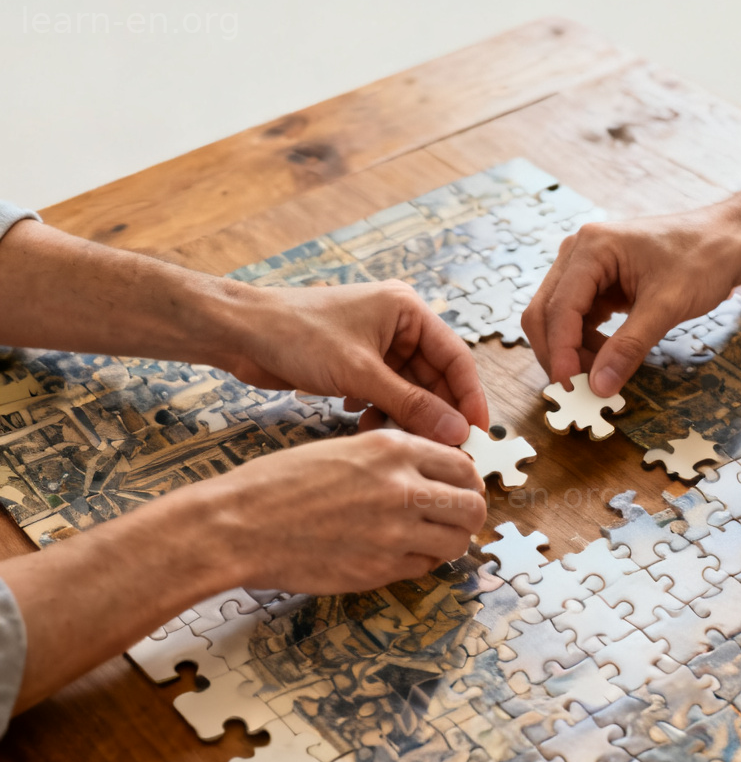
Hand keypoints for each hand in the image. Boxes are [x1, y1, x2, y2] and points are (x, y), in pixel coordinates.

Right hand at [207, 428, 486, 594]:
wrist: (240, 524)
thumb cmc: (280, 483)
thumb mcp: (344, 450)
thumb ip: (392, 460)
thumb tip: (432, 476)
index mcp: (393, 449)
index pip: (463, 465)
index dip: (467, 481)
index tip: (459, 490)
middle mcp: (402, 487)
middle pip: (473, 507)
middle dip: (468, 515)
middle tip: (452, 520)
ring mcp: (394, 532)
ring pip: (456, 542)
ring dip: (448, 542)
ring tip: (426, 539)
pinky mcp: (380, 569)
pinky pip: (423, 567)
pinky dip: (418, 562)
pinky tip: (395, 553)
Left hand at [222, 280, 487, 444]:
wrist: (241, 333)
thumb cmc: (296, 335)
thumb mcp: (359, 373)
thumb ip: (411, 404)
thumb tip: (457, 432)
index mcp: (407, 311)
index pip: (456, 357)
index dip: (469, 397)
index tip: (478, 433)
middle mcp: (398, 325)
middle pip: (435, 377)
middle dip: (437, 414)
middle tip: (445, 450)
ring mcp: (377, 345)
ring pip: (410, 390)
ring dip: (406, 417)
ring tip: (398, 440)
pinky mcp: (357, 364)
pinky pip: (386, 394)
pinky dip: (382, 412)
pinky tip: (366, 425)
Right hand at [522, 210, 740, 395]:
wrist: (728, 241)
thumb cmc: (704, 259)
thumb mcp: (667, 305)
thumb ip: (629, 346)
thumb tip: (599, 386)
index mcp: (592, 248)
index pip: (558, 309)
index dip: (561, 352)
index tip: (572, 388)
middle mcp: (578, 254)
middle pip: (544, 314)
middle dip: (558, 355)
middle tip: (580, 390)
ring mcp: (584, 268)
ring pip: (556, 321)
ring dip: (572, 353)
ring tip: (603, 374)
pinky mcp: (595, 283)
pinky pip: (576, 320)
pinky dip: (585, 345)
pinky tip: (607, 358)